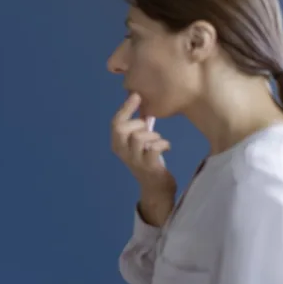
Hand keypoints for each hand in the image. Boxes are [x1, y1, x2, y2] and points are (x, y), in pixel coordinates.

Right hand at [110, 93, 175, 225]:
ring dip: (153, 135)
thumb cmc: (148, 160)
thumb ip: (136, 127)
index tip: (136, 95)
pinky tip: (167, 146)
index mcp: (117, 145)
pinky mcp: (148, 167)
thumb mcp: (138, 143)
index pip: (115, 123)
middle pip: (121, 128)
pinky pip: (153, 148)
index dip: (125, 108)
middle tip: (148, 128)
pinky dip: (163, 143)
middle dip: (137, 123)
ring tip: (158, 140)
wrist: (156, 188)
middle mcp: (122, 153)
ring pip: (138, 137)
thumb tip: (138, 100)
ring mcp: (134, 161)